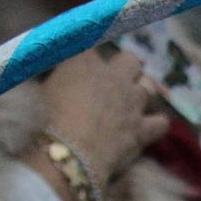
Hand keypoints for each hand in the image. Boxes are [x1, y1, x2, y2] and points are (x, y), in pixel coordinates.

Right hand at [38, 48, 169, 179]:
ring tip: (130, 104)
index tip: (81, 65)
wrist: (65, 155)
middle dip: (125, 67)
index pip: (89, 45)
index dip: (87, 57)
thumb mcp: (39, 91)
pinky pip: (162, 122)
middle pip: (130, 59)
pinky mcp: (143, 129)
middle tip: (114, 82)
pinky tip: (147, 129)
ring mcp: (132, 102)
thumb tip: (57, 79)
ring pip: (149, 86)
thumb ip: (54, 79)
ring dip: (140, 93)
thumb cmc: (41, 121)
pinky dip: (155, 124)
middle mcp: (113, 76)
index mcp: (83, 62)